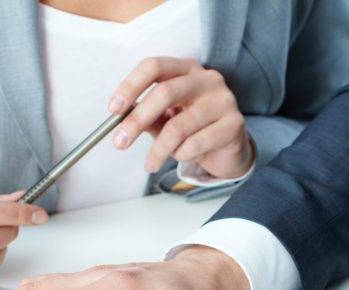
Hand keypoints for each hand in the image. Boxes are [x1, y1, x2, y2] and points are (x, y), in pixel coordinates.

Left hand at [108, 57, 253, 177]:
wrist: (230, 150)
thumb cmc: (196, 130)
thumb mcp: (168, 118)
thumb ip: (148, 115)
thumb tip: (121, 118)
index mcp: (187, 69)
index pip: (154, 67)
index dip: (130, 86)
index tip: (114, 110)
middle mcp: (208, 79)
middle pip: (165, 93)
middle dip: (137, 120)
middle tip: (121, 142)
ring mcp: (224, 100)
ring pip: (179, 126)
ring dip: (159, 149)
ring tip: (151, 163)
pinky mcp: (234, 124)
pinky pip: (196, 144)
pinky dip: (182, 155)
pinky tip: (183, 157)